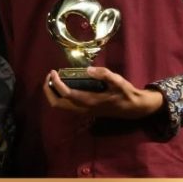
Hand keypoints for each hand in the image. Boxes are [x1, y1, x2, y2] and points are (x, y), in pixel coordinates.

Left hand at [43, 67, 164, 119]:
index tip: (53, 71)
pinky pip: (65, 105)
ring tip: (53, 79)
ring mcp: (83, 111)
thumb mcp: (119, 81)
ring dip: (53, 94)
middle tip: (49, 76)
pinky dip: (59, 96)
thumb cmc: (126, 94)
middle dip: (49, 90)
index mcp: (90, 102)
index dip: (57, 83)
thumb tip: (89, 69)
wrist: (133, 109)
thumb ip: (104, 75)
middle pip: (57, 104)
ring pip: (60, 106)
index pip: (67, 94)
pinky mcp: (85, 110)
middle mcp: (83, 109)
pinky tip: (63, 84)